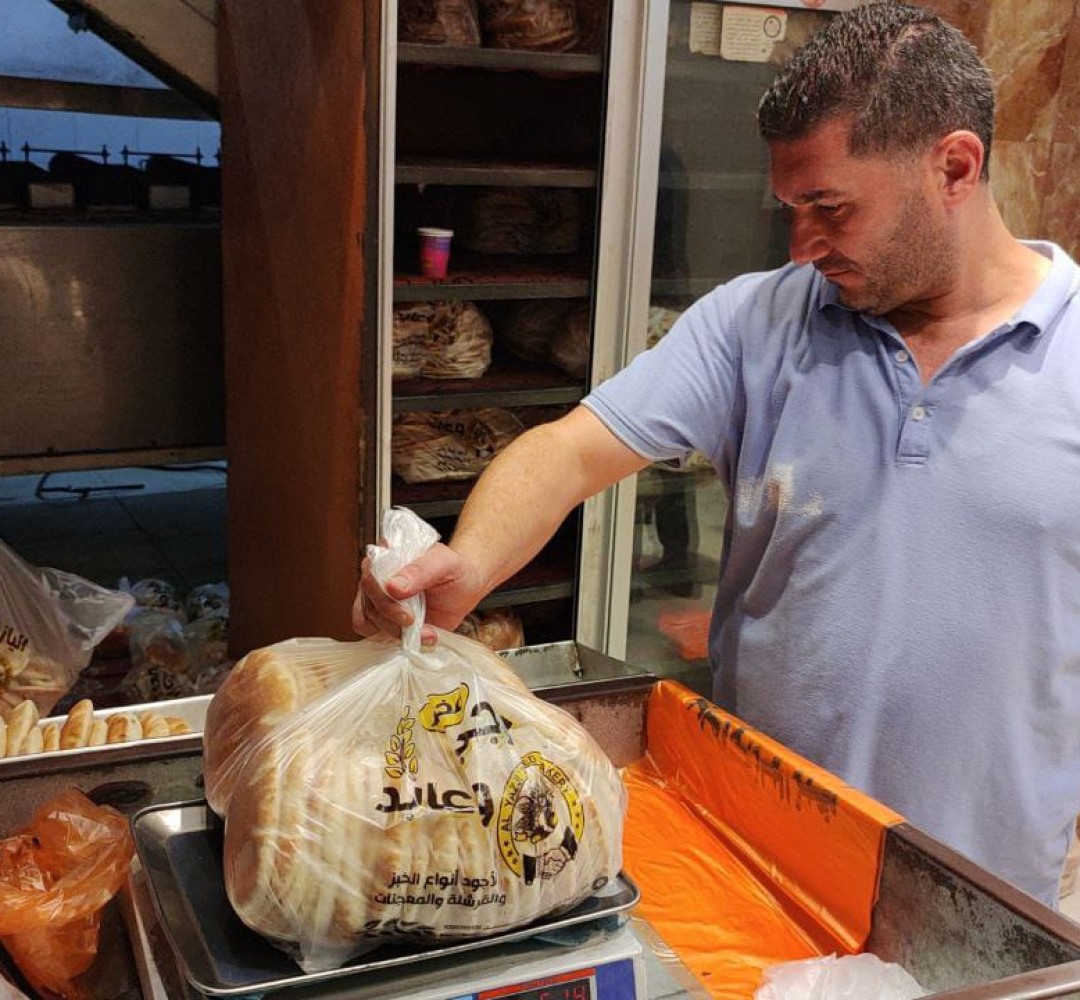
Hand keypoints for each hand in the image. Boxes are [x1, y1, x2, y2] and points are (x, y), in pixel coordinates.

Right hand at [351, 542, 486, 642]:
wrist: (464, 590)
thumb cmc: (454, 571)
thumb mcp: (445, 564)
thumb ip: (420, 571)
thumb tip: (392, 586)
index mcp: (388, 554)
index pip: (369, 569)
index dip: (380, 589)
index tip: (401, 600)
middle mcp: (377, 576)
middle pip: (368, 597)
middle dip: (389, 613)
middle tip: (412, 620)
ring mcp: (377, 599)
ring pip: (368, 618)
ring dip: (394, 630)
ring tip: (426, 631)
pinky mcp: (382, 619)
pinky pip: (373, 633)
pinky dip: (394, 639)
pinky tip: (419, 637)